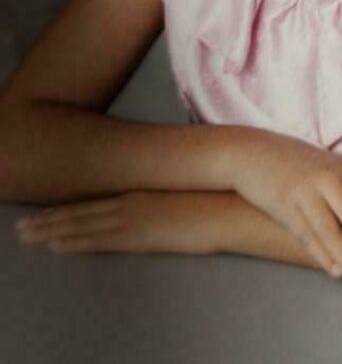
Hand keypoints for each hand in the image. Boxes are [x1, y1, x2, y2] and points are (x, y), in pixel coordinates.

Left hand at [15, 190, 230, 254]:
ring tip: (28, 235)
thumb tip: (152, 202)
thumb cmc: (211, 197)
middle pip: (80, 211)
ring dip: (52, 230)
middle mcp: (128, 201)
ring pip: (81, 224)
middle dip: (49, 219)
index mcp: (138, 190)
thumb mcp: (179, 191)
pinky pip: (96, 240)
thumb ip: (159, 196)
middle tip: (23, 226)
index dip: (66, 207)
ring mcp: (131, 217)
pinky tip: (55, 245)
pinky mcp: (138, 235)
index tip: (43, 212)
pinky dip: (72, 241)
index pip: (94, 199)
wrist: (224, 204)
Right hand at [230, 128, 341, 285]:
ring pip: (330, 229)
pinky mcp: (284, 206)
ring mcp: (304, 192)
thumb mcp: (326, 165)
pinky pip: (307, 234)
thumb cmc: (297, 162)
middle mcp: (325, 178)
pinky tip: (334, 271)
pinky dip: (322, 255)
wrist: (252, 152)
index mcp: (341, 167)